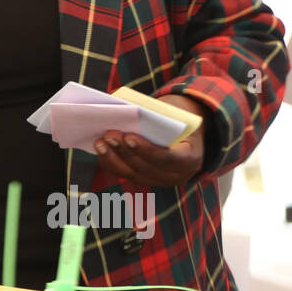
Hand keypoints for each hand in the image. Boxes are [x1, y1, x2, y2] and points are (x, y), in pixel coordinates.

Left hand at [93, 95, 208, 186]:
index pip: (169, 158)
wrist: (185, 130)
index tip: (129, 137)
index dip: (147, 150)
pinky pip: (126, 174)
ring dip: (113, 158)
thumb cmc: (178, 117)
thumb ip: (153, 114)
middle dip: (125, 152)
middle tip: (109, 135)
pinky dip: (112, 163)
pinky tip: (101, 150)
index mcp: (191, 157)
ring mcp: (161, 181)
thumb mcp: (173, 112)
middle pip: (147, 168)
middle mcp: (178, 175)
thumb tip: (121, 109)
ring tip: (100, 143)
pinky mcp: (147, 180)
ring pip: (133, 175)